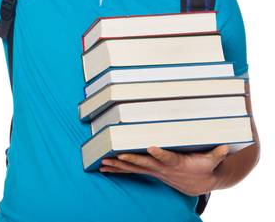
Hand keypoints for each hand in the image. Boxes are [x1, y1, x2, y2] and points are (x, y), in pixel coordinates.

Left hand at [99, 145, 229, 195]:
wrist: (198, 183)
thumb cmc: (205, 167)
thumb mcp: (213, 160)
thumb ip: (217, 153)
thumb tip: (226, 146)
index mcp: (177, 163)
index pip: (168, 158)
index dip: (160, 154)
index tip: (152, 147)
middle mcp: (163, 168)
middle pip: (145, 163)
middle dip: (132, 159)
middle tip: (118, 155)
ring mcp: (155, 171)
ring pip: (134, 168)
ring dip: (118, 166)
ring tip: (103, 163)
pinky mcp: (150, 171)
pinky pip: (131, 171)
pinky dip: (117, 170)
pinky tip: (104, 168)